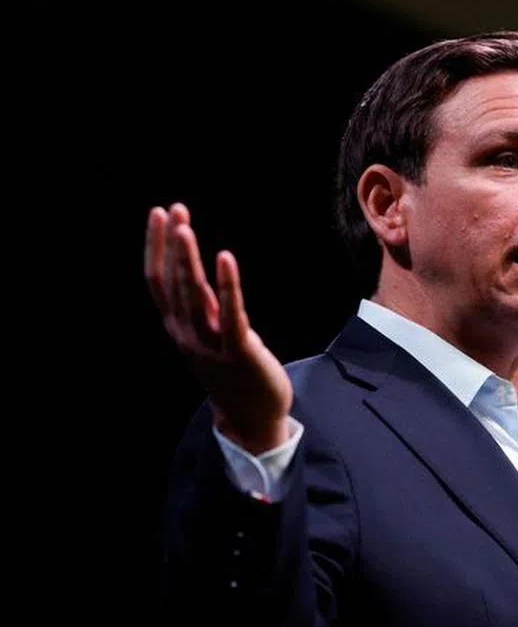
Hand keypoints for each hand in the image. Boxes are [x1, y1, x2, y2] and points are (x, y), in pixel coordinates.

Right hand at [145, 203, 292, 452]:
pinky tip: (225, 257)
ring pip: (193, 295)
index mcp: (179, 327)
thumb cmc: (233, 371)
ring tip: (186, 227)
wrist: (251, 418)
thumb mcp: (209, 334)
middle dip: (172, 244)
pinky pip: (231, 314)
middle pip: (173, 282)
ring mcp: (211, 343)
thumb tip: (196, 271)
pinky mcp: (239, 351)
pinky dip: (227, 284)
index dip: (156, 247)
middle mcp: (188, 334)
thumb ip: (202, 305)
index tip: (159, 213)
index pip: (158, 281)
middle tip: (173, 209)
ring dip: (188, 259)